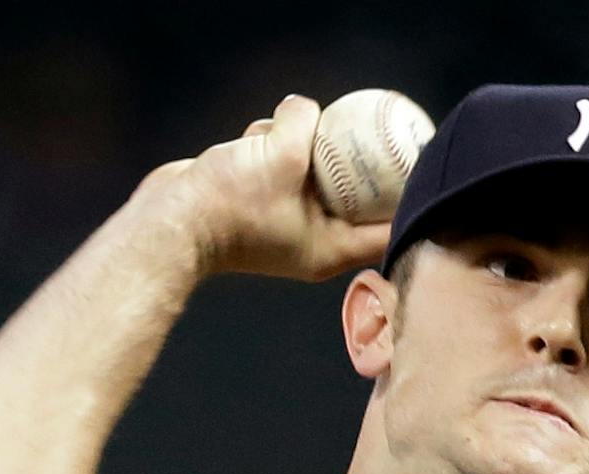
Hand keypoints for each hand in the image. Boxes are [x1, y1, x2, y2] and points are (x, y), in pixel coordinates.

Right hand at [131, 94, 392, 282]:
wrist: (170, 218)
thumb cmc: (230, 201)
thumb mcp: (282, 153)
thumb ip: (305, 125)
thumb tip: (308, 108)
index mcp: (331, 250)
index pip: (387, 228)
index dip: (409, 198)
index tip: (419, 166)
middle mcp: (314, 240)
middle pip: (356, 198)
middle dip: (360, 163)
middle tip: (379, 131)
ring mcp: (286, 221)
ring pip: (314, 172)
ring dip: (302, 145)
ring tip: (285, 134)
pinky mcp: (260, 201)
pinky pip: (281, 166)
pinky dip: (271, 145)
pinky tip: (255, 134)